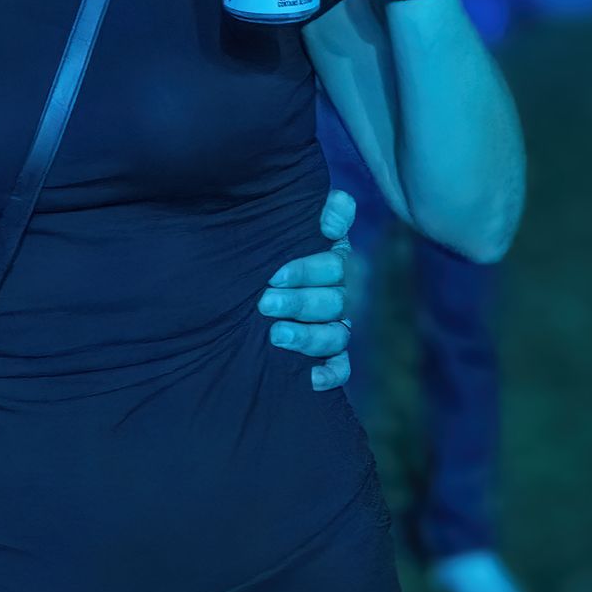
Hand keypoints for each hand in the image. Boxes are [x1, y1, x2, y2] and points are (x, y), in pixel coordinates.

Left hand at [256, 188, 356, 392]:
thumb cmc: (270, 247)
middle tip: (265, 304)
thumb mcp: (288, 224)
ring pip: (337, 335)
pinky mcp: (330, 355)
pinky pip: (341, 368)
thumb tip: (335, 215)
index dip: (308, 271)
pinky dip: (331, 374)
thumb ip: (323, 211)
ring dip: (310, 337)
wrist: (248, 282)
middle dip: (300, 303)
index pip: (336, 266)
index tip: (274, 275)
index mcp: (336, 262)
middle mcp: (342, 295)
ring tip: (276, 335)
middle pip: (335, 302)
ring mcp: (337, 326)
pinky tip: (312, 379)